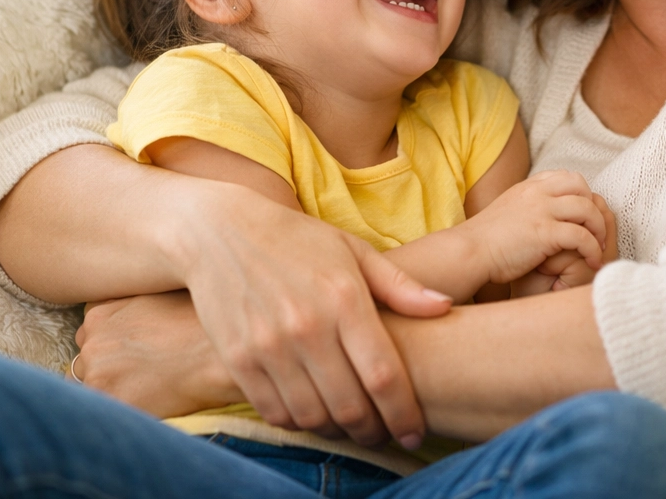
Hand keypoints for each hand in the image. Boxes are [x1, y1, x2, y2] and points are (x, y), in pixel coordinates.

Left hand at [69, 292, 242, 419]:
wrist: (214, 355)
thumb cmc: (197, 321)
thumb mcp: (157, 295)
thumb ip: (129, 304)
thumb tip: (126, 318)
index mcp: (101, 312)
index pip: (90, 329)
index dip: (110, 339)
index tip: (129, 346)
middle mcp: (92, 342)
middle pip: (86, 358)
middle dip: (105, 364)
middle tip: (137, 368)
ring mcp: (97, 373)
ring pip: (88, 385)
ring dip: (107, 387)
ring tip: (141, 386)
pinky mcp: (109, 403)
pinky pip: (99, 410)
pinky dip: (115, 406)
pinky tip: (141, 400)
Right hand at [173, 185, 451, 448]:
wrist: (220, 231)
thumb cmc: (298, 239)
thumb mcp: (353, 250)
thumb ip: (399, 285)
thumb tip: (445, 307)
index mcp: (344, 298)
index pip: (383, 375)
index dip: (404, 413)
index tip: (415, 431)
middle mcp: (307, 326)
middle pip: (351, 407)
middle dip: (375, 432)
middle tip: (385, 434)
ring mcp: (269, 346)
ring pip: (314, 417)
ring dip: (339, 431)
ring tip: (352, 425)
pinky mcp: (239, 360)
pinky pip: (277, 413)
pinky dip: (300, 423)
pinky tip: (314, 412)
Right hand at [461, 170, 607, 285]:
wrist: (469, 251)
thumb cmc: (486, 239)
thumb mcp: (508, 209)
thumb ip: (526, 205)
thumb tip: (542, 212)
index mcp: (528, 186)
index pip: (567, 177)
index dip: (581, 194)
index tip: (584, 216)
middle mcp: (536, 193)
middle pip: (581, 186)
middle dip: (594, 207)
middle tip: (596, 230)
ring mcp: (541, 211)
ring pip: (587, 209)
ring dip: (599, 229)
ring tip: (599, 248)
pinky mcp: (545, 233)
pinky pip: (582, 236)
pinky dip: (593, 249)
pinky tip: (592, 262)